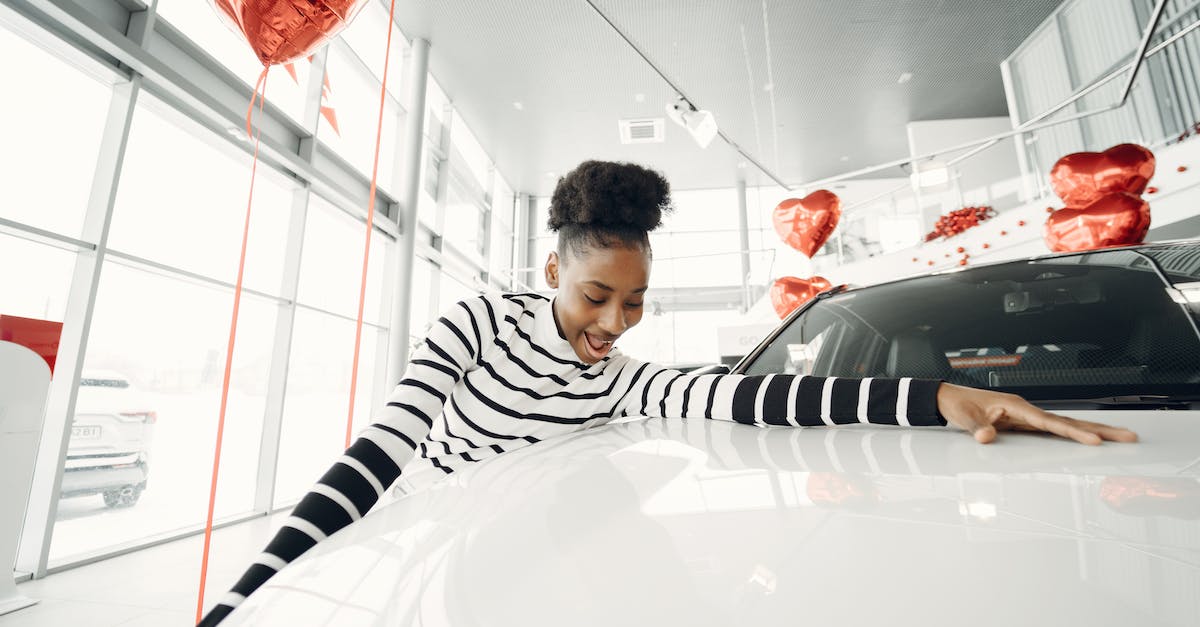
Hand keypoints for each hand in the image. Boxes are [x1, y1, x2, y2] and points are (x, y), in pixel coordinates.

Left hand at [936, 383, 1138, 444]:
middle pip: (1069, 422)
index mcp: (1017, 406)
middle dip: (1099, 430)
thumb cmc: (959, 405)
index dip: (1073, 433)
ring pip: (1066, 425)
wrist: (949, 398)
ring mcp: (1028, 416)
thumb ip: (977, 428)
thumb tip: (986, 437)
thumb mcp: (964, 418)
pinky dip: (1074, 435)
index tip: (1095, 442)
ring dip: (1093, 432)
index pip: (1051, 423)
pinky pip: (1055, 430)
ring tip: (1120, 437)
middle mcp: (1027, 410)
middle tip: (1128, 437)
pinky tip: (1091, 440)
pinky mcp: (1025, 423)